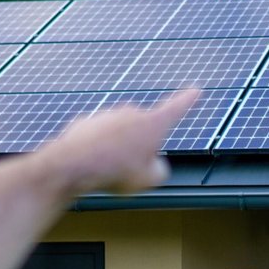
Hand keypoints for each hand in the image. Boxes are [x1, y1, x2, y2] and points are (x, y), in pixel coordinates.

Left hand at [41, 88, 199, 194]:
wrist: (73, 164)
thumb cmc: (115, 171)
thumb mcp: (149, 179)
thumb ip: (159, 169)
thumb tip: (153, 165)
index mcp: (153, 123)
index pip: (176, 109)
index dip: (187, 101)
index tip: (196, 90)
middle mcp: (131, 113)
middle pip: (142, 131)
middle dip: (139, 147)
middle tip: (130, 170)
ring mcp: (107, 115)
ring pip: (118, 136)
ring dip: (116, 151)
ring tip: (106, 170)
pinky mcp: (86, 123)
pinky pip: (97, 140)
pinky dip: (96, 151)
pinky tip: (89, 165)